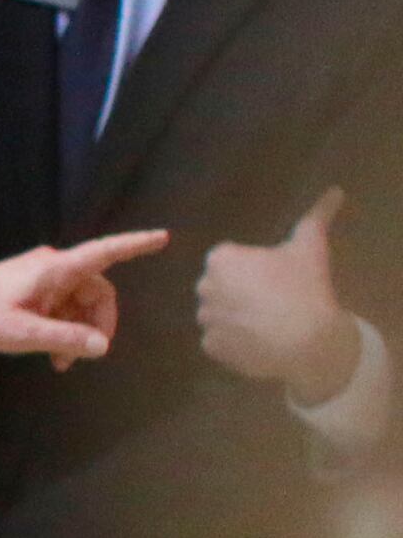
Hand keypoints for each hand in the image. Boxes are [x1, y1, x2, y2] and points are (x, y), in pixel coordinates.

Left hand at [0, 228, 166, 367]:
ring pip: (81, 302)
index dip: (135, 245)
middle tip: (87, 356)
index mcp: (54, 269)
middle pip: (98, 291)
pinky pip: (63, 307)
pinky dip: (65, 329)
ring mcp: (42, 277)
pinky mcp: (32, 288)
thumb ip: (65, 339)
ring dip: (79, 332)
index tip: (163, 237)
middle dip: (99, 323)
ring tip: (62, 364)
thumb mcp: (22, 333)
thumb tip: (103, 346)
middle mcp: (53, 267)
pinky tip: (53, 355)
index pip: (104, 253)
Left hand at [199, 188, 361, 403]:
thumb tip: (334, 191)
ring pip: (221, 313)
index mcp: (220, 259)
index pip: (232, 259)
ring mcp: (205, 318)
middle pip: (224, 285)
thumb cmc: (305, 288)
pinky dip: (236, 342)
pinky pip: (221, 340)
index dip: (256, 269)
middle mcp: (203, 286)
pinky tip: (260, 340)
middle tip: (276, 301)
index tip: (277, 279)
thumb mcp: (311, 247)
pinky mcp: (210, 346)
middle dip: (243, 291)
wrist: (306, 340)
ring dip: (238, 316)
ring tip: (269, 323)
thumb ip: (316, 217)